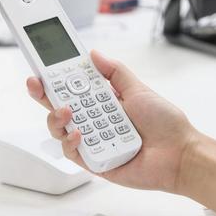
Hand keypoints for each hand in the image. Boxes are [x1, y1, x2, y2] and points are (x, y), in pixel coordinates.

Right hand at [27, 50, 198, 193]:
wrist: (179, 154)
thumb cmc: (164, 124)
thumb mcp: (138, 89)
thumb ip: (115, 72)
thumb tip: (94, 54)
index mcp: (102, 102)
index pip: (71, 89)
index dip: (53, 79)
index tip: (41, 68)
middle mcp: (93, 121)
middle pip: (58, 107)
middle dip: (43, 95)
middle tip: (36, 84)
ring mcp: (92, 141)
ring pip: (59, 130)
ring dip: (56, 118)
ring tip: (67, 111)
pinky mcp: (93, 161)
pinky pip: (72, 152)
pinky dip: (71, 141)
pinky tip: (79, 133)